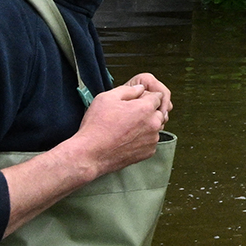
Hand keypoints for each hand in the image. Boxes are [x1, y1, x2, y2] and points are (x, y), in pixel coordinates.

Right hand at [0, 73, 173, 235]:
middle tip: (133, 101)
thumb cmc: (89, 127)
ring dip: (144, 119)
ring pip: (155, 124)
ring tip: (124, 119)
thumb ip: (128, 90)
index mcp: (145, 110)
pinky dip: (139, 135)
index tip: (136, 86)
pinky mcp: (143, 155)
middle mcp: (152, 126)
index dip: (147, 87)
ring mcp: (149, 143)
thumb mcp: (105, 99)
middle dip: (150, 101)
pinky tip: (121, 135)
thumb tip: (141, 87)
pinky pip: (147, 139)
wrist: (83, 159)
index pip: (158, 91)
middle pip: (162, 106)